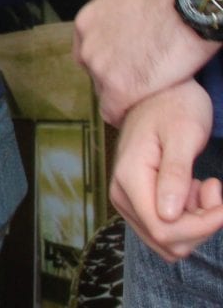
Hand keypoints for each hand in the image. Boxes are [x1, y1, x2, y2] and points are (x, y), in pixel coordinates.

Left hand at [51, 0, 218, 123]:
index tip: (132, 57)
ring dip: (125, 92)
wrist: (193, 0)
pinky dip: (127, 111)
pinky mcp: (122, 88)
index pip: (89, 50)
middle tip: (145, 72)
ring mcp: (102, 69)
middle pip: (96, 72)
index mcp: (85, 22)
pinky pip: (115, 110)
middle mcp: (87, 47)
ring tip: (151, 86)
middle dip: (117, 75)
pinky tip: (143, 107)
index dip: (111, 56)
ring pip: (106, 91)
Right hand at [109, 79, 222, 261]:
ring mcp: (127, 199)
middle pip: (166, 240)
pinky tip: (192, 189)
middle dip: (200, 225)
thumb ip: (174, 175)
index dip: (200, 226)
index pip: (163, 228)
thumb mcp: (183, 135)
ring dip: (196, 221)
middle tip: (212, 189)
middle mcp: (122, 195)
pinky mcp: (137, 201)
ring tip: (203, 186)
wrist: (157, 94)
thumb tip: (167, 215)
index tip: (220, 200)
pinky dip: (188, 217)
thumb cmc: (175, 107)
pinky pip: (166, 228)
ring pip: (168, 240)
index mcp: (130, 178)